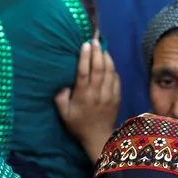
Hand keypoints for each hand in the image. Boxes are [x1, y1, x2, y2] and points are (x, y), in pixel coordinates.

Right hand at [55, 39, 120, 161]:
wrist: (99, 138)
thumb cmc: (79, 125)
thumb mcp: (64, 115)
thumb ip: (60, 99)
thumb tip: (61, 85)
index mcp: (83, 96)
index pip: (84, 72)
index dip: (85, 57)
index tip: (85, 44)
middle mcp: (97, 94)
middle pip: (99, 68)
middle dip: (97, 52)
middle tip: (95, 39)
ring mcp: (109, 95)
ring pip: (110, 71)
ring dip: (106, 57)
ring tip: (102, 47)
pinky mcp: (117, 97)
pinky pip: (116, 79)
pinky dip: (113, 68)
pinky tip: (109, 61)